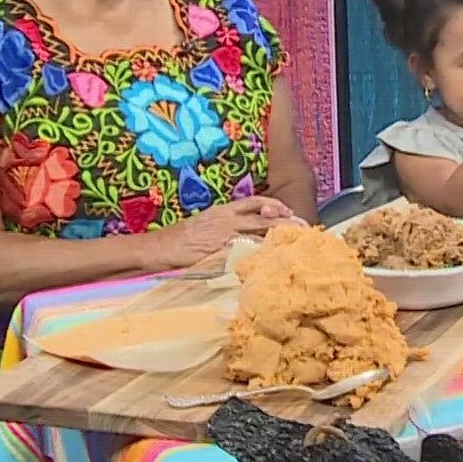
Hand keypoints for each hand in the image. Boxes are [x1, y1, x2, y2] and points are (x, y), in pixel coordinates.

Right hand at [149, 197, 296, 269]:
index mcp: (223, 211)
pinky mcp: (219, 253)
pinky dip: (258, 256)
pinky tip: (271, 260)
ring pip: (258, 235)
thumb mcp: (206, 223)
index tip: (289, 211)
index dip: (274, 205)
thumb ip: (227, 224)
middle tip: (304, 228)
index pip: (255, 201)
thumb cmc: (181, 238)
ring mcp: (223, 237)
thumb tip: (248, 231)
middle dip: (286, 223)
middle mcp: (226, 220)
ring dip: (278, 240)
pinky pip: (244, 253)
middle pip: (264, 218)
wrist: (157, 248)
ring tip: (296, 244)